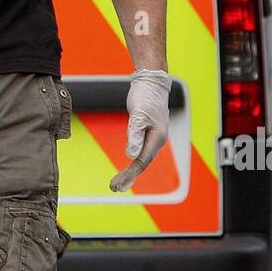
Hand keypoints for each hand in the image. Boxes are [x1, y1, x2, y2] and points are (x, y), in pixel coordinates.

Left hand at [110, 69, 170, 191]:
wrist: (152, 81)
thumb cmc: (145, 96)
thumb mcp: (138, 115)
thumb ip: (135, 135)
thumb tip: (130, 155)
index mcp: (157, 138)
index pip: (141, 162)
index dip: (129, 175)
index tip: (116, 185)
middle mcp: (158, 140)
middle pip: (142, 163)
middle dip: (129, 177)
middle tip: (114, 188)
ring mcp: (154, 136)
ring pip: (142, 159)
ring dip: (131, 172)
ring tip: (117, 182)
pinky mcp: (149, 132)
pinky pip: (142, 151)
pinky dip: (133, 161)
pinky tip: (128, 166)